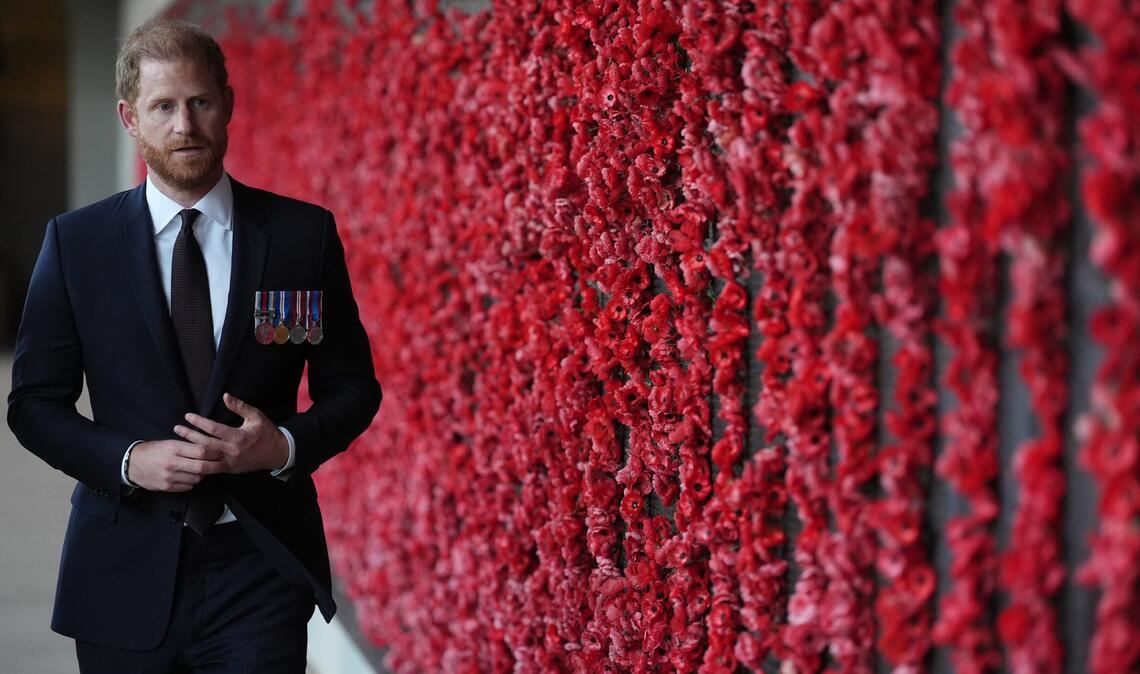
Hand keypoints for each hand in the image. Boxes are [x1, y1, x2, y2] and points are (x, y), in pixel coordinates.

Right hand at [127, 439, 223, 491]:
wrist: (132, 464)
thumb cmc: (153, 451)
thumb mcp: (169, 442)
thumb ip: (187, 446)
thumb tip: (209, 449)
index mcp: (174, 448)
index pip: (201, 451)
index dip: (213, 453)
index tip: (219, 453)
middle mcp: (172, 463)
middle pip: (201, 467)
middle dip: (213, 466)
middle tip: (218, 464)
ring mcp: (169, 477)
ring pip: (197, 478)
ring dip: (203, 475)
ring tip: (202, 469)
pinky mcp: (167, 487)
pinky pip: (188, 486)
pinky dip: (192, 482)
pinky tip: (190, 476)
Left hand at [173, 393, 289, 473]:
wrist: (277, 453)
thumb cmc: (267, 433)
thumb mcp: (256, 416)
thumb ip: (239, 406)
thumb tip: (225, 396)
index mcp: (238, 437)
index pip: (214, 429)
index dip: (199, 422)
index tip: (188, 416)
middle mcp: (232, 451)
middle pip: (205, 444)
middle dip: (189, 435)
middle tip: (177, 428)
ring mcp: (230, 462)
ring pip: (205, 459)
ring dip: (191, 451)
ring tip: (179, 444)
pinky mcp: (229, 469)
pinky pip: (211, 469)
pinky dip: (199, 464)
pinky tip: (189, 459)